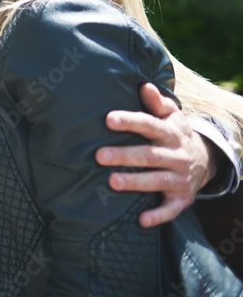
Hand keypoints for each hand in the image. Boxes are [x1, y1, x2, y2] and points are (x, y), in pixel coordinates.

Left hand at [95, 82, 215, 226]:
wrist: (206, 160)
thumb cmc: (175, 134)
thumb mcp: (171, 116)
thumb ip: (157, 102)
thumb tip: (144, 85)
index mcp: (171, 133)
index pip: (149, 125)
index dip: (130, 121)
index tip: (108, 119)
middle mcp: (177, 155)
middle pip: (149, 155)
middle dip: (125, 155)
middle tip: (99, 155)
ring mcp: (181, 178)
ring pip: (157, 181)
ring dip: (135, 182)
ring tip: (112, 182)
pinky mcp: (182, 198)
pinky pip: (170, 209)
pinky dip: (158, 215)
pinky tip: (141, 220)